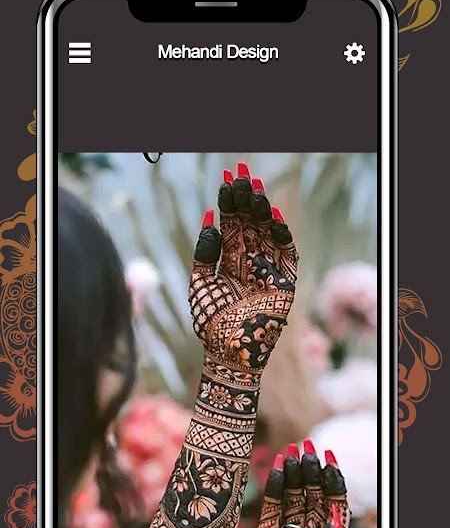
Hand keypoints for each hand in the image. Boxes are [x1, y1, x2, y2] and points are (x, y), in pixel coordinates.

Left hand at [189, 162, 297, 374]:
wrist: (226, 354)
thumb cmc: (210, 324)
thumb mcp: (201, 284)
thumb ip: (205, 253)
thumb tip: (208, 221)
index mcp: (231, 262)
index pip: (232, 225)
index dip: (230, 203)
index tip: (227, 178)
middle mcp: (250, 263)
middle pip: (250, 224)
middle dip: (246, 200)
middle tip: (242, 173)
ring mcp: (268, 272)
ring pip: (267, 234)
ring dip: (262, 212)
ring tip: (254, 189)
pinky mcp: (284, 285)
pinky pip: (286, 256)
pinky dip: (282, 237)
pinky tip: (273, 217)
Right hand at [222, 442, 349, 527]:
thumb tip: (340, 519)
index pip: (334, 505)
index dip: (333, 480)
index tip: (329, 455)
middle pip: (313, 496)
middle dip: (311, 470)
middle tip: (306, 445)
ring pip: (293, 496)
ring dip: (294, 472)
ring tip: (291, 448)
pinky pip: (272, 504)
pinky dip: (274, 484)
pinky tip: (277, 465)